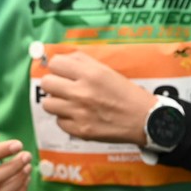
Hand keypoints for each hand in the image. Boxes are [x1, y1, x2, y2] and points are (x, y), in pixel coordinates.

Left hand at [36, 53, 158, 144]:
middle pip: (46, 83)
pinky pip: (59, 122)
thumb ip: (81, 61)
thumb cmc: (125, 93)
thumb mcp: (106, 70)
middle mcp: (82, 92)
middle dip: (54, 84)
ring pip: (47, 104)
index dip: (58, 68)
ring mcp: (79, 113)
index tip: (64, 73)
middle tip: (65, 88)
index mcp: (90, 73)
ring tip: (70, 103)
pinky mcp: (80, 130)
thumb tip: (58, 59)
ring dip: (57, 103)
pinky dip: (67, 119)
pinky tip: (79, 116)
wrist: (143, 119)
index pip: (54, 64)